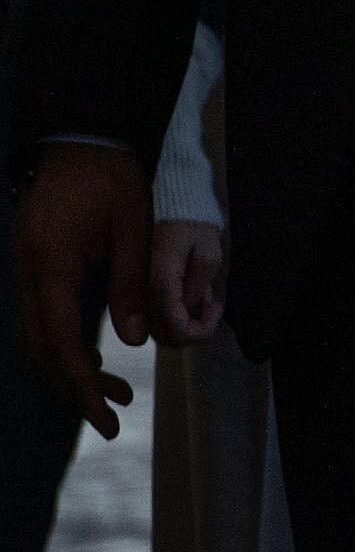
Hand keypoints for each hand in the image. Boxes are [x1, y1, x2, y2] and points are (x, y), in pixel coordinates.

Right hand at [10, 143, 146, 437]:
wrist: (80, 136)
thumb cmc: (111, 175)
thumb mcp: (133, 224)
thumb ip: (131, 280)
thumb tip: (133, 340)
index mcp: (51, 265)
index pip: (61, 341)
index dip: (81, 383)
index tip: (106, 414)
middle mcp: (27, 274)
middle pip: (42, 349)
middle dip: (74, 386)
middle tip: (114, 415)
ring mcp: (23, 270)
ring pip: (37, 338)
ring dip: (69, 368)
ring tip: (114, 391)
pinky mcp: (31, 266)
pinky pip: (40, 318)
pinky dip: (63, 344)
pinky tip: (93, 354)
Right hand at [147, 220, 225, 346]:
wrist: (170, 208)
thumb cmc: (193, 225)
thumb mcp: (207, 253)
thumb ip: (199, 286)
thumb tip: (190, 311)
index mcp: (160, 284)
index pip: (177, 328)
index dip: (202, 330)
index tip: (217, 307)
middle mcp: (142, 296)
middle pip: (166, 337)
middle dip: (195, 329)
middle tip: (211, 304)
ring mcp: (137, 297)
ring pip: (160, 332)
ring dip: (185, 324)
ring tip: (203, 297)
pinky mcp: (138, 294)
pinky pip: (155, 319)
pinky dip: (176, 316)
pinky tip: (192, 296)